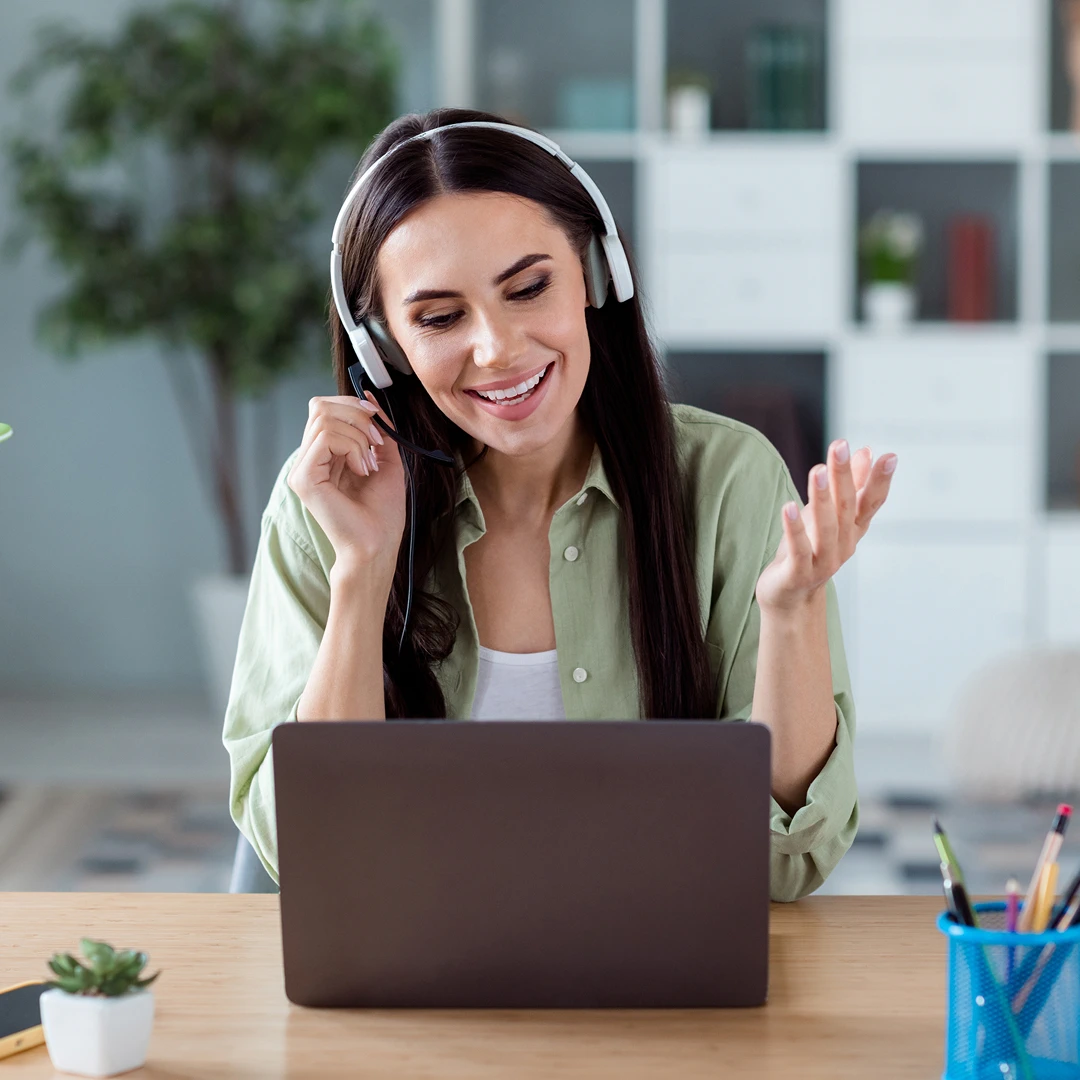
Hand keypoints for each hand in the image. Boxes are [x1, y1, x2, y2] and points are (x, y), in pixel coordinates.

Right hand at [287, 391, 406, 575]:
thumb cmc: (382, 512)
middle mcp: (308, 459)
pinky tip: (361, 469)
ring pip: (324, 419)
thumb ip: (377, 428)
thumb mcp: (386, 458)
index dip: (351, 405)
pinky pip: (325, 438)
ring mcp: (301, 469)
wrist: (378, 544)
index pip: (323, 408)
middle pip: (320, 407)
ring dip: (358, 435)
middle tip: (376, 443)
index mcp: (324, 455)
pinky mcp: (302, 478)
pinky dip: (351, 447)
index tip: (377, 423)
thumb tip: (366, 396)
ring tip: (369, 463)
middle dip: (356, 416)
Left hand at [755, 440, 896, 614]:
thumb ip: (849, 485)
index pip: (870, 502)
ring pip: (826, 527)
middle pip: (847, 508)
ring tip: (817, 470)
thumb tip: (867, 451)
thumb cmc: (809, 549)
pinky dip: (795, 528)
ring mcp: (823, 561)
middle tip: (840, 446)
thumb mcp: (829, 514)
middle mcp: (844, 545)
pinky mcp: (799, 573)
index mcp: (853, 529)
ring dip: (822, 498)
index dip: (880, 481)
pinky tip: (788, 506)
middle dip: (844, 476)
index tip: (889, 456)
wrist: (790, 596)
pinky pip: (799, 549)